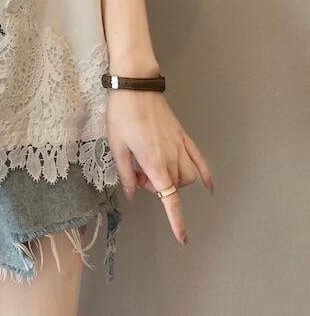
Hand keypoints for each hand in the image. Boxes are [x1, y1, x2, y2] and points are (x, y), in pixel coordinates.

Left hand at [105, 89, 213, 244]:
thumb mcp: (116, 145)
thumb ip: (126, 173)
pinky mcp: (183, 135)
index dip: (176, 220)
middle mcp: (172, 157)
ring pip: (188, 176)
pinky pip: (200, 158)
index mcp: (154, 163)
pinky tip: (209, 184)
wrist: (135, 86)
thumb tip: (132, 195)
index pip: (169, 198)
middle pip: (174, 186)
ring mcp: (181, 145)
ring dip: (174, 180)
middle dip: (157, 188)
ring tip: (151, 167)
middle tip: (137, 173)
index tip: (183, 238)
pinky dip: (206, 173)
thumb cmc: (121, 114)